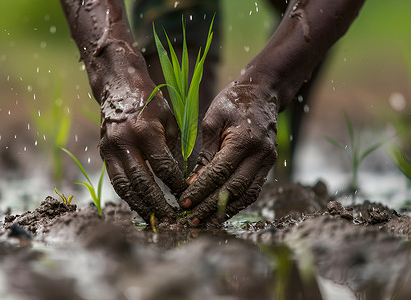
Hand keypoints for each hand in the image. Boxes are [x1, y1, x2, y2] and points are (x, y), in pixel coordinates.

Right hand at [99, 82, 186, 223]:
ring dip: (140, 206)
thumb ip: (175, 148)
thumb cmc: (150, 102)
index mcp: (145, 132)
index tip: (186, 196)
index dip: (176, 185)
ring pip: (124, 187)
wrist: (118, 87)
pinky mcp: (103, 153)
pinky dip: (128, 196)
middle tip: (170, 219)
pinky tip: (140, 205)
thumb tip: (183, 177)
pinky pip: (116, 181)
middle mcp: (124, 143)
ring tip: (154, 219)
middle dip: (157, 204)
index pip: (163, 167)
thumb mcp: (169, 120)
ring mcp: (110, 149)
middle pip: (142, 182)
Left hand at [178, 80, 277, 225]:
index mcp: (244, 140)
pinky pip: (253, 190)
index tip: (183, 202)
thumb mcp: (212, 120)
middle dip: (210, 206)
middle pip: (233, 189)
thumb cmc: (233, 102)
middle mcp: (260, 155)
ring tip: (205, 221)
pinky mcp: (269, 166)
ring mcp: (268, 162)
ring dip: (225, 210)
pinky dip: (237, 203)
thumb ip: (205, 152)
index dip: (200, 190)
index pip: (219, 173)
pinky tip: (221, 211)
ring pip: (247, 195)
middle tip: (191, 218)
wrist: (263, 92)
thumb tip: (193, 182)